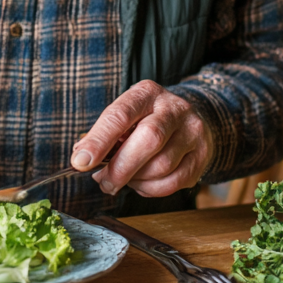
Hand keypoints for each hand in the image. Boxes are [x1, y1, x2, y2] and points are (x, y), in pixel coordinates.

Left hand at [71, 81, 211, 197]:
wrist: (190, 120)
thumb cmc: (147, 120)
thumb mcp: (126, 116)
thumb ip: (105, 134)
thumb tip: (82, 158)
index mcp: (147, 93)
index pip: (121, 115)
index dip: (99, 140)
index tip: (81, 161)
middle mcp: (174, 108)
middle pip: (148, 139)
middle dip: (121, 168)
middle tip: (104, 182)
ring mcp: (192, 131)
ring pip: (162, 165)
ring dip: (136, 180)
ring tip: (125, 179)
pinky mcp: (201, 156)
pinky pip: (173, 182)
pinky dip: (151, 189)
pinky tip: (143, 183)